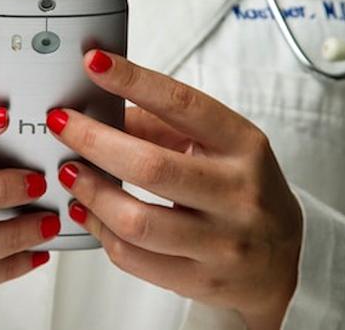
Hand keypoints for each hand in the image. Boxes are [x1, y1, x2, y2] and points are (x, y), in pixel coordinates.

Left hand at [47, 51, 301, 329]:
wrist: (282, 261)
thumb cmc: (242, 190)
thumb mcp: (219, 148)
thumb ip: (162, 126)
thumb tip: (98, 110)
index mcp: (244, 146)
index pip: (184, 105)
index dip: (134, 81)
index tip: (94, 63)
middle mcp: (238, 194)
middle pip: (150, 167)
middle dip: (93, 141)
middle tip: (62, 125)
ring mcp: (221, 243)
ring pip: (135, 221)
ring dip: (90, 192)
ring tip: (68, 171)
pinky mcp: (200, 280)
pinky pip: (133, 258)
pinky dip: (99, 230)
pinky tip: (86, 210)